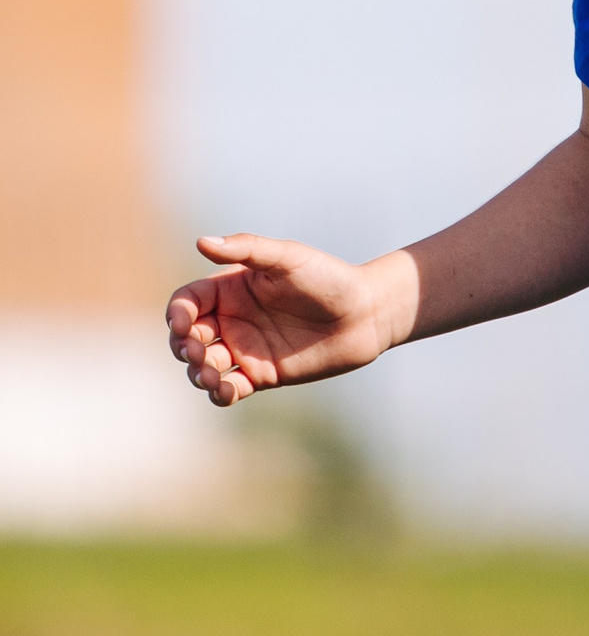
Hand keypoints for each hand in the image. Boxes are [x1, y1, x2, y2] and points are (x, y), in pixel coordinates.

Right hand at [166, 234, 409, 408]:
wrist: (366, 314)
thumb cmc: (329, 278)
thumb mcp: (289, 258)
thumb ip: (248, 249)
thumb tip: (201, 241)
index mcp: (230, 289)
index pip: (186, 302)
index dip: (176, 314)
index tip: (183, 324)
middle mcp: (231, 319)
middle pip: (186, 338)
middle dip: (183, 347)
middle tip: (197, 352)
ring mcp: (244, 348)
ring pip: (202, 367)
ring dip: (197, 373)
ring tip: (211, 376)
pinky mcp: (260, 375)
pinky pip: (228, 389)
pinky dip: (219, 394)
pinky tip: (227, 390)